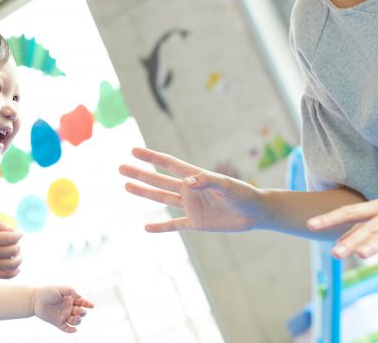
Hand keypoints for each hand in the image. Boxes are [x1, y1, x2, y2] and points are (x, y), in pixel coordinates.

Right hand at [0, 222, 21, 278]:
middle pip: (12, 250)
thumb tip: (15, 231)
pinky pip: (4, 275)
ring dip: (19, 259)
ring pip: (11, 265)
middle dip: (18, 246)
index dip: (18, 235)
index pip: (9, 238)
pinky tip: (17, 268)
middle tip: (16, 244)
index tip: (20, 234)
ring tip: (19, 255)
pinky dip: (14, 273)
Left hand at [34, 286, 93, 332]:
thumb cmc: (47, 292)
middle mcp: (68, 308)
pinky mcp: (58, 322)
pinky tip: (74, 330)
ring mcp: (63, 316)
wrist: (35, 300)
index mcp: (70, 299)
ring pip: (74, 321)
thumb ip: (71, 291)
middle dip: (82, 312)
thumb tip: (80, 297)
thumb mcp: (60, 288)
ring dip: (78, 321)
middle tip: (79, 311)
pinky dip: (71, 330)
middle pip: (80, 312)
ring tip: (76, 319)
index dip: (87, 304)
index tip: (92, 306)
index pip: (82, 302)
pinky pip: (66, 328)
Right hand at [119, 147, 265, 232]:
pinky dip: (161, 227)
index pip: (169, 165)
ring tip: (126, 187)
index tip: (134, 150)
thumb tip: (186, 182)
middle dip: (140, 174)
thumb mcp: (227, 186)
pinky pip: (174, 225)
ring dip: (145, 193)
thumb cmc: (244, 194)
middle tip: (121, 168)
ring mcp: (191, 206)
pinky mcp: (196, 223)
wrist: (256, 212)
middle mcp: (189, 190)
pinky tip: (146, 227)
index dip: (151, 157)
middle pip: (159, 181)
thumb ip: (207, 182)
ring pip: (163, 199)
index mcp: (195, 176)